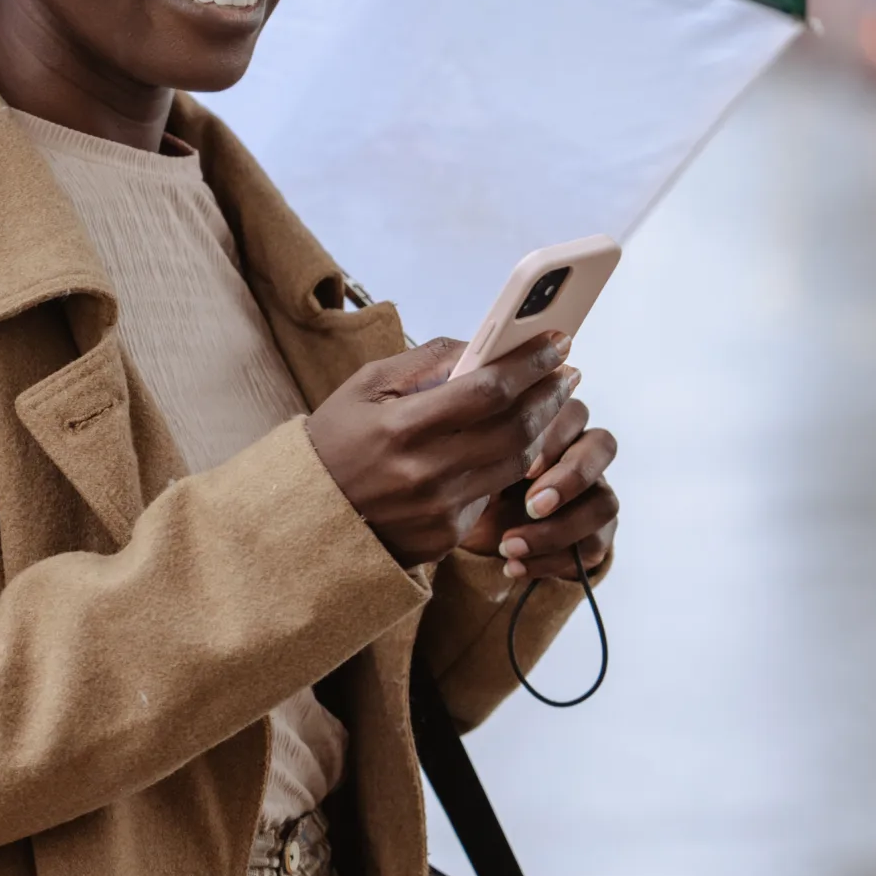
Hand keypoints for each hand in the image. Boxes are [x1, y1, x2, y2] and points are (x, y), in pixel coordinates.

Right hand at [306, 334, 579, 566]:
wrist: (307, 518)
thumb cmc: (337, 440)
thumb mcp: (365, 387)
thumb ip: (425, 361)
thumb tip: (482, 344)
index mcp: (400, 427)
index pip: (487, 390)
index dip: (529, 363)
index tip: (556, 340)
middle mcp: (425, 472)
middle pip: (513, 428)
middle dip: (550, 394)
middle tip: (569, 369)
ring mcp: (439, 509)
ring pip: (514, 463)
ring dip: (544, 427)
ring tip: (554, 398)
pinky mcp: (446, 535)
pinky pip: (493, 492)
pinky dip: (512, 462)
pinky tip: (521, 439)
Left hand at [460, 402, 617, 583]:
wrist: (469, 537)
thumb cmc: (468, 485)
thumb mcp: (467, 462)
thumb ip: (481, 440)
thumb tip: (480, 419)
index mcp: (552, 424)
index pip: (575, 411)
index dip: (556, 437)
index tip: (523, 467)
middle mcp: (580, 453)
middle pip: (604, 445)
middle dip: (570, 478)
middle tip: (531, 505)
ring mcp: (593, 494)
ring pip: (606, 502)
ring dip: (559, 529)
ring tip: (510, 546)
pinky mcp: (595, 535)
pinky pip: (593, 547)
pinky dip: (551, 561)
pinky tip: (514, 566)